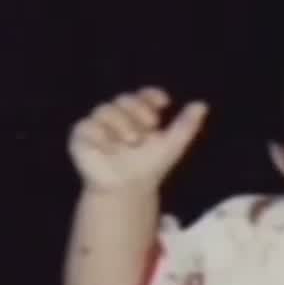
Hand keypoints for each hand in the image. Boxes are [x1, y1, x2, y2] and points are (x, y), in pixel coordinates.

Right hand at [68, 86, 206, 192]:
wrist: (129, 189)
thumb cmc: (149, 166)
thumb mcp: (172, 146)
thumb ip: (186, 126)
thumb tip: (202, 105)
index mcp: (138, 114)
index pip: (143, 96)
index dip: (151, 95)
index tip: (164, 102)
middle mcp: (117, 115)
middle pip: (124, 99)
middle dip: (138, 109)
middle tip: (150, 125)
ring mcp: (98, 124)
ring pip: (105, 109)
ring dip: (121, 123)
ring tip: (132, 140)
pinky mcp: (81, 136)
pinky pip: (87, 126)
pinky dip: (100, 136)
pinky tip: (110, 147)